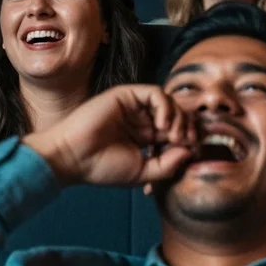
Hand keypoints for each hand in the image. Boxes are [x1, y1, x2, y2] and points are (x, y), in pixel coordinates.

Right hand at [23, 85, 196, 186]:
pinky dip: (165, 107)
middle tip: (185, 142)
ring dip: (178, 118)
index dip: (189, 139)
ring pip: (170, 103)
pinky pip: (156, 94)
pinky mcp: (127, 95)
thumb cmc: (102, 168)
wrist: (73, 158)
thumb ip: (168, 164)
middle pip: (177, 115)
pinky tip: (161, 125)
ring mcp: (135, 106)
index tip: (193, 151)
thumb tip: (190, 151)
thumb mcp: (143, 172)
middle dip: (187, 128)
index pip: (176, 132)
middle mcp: (142, 119)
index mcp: (146, 137)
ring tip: (172, 136)